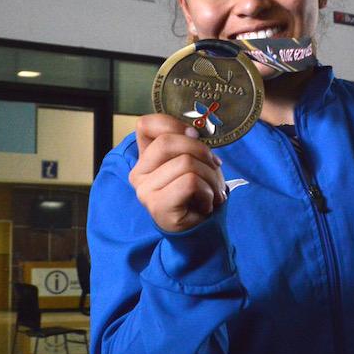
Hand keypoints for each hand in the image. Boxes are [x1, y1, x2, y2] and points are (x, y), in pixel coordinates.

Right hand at [129, 114, 226, 232]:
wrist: (202, 230)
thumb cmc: (198, 193)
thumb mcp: (194, 160)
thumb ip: (187, 144)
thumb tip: (193, 132)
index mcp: (145, 158)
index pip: (145, 125)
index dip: (172, 124)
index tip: (195, 135)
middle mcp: (138, 173)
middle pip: (167, 142)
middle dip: (201, 151)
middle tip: (215, 167)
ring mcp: (145, 190)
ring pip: (185, 162)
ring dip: (211, 177)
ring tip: (213, 193)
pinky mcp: (157, 206)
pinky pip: (190, 182)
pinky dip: (208, 192)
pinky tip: (206, 205)